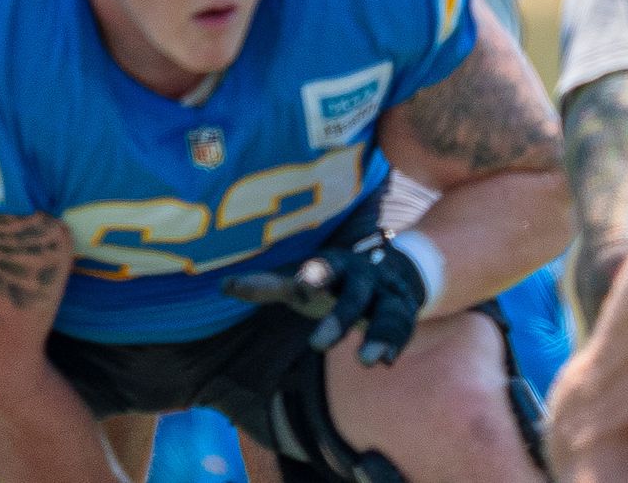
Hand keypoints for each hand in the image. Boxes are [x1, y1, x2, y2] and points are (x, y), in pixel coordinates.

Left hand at [221, 235, 426, 365]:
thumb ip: (268, 285)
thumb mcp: (304, 281)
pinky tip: (385, 362)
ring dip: (377, 335)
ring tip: (365, 362)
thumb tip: (223, 286)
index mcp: (335, 265)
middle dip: (339, 317)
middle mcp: (363, 277)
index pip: (324, 267)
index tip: (301, 288)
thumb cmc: (334, 281)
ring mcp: (387, 296)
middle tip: (317, 345)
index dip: (314, 276)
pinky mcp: (404, 316)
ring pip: (386, 313)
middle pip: (354, 294)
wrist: (394, 268)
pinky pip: (404, 329)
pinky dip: (394, 344)